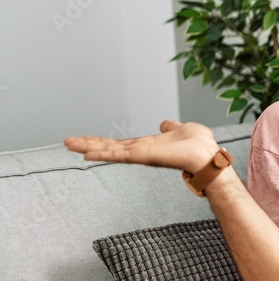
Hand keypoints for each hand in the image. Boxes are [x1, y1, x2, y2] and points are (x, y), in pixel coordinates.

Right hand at [64, 120, 218, 173]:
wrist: (208, 155)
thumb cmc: (200, 146)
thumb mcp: (182, 129)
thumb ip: (171, 127)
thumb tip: (165, 123)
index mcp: (148, 145)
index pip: (120, 143)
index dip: (103, 141)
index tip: (85, 140)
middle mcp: (142, 152)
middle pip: (110, 147)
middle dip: (88, 144)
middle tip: (67, 142)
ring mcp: (142, 155)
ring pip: (111, 151)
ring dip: (90, 147)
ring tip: (70, 145)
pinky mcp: (145, 157)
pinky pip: (121, 155)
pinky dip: (105, 153)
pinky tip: (88, 153)